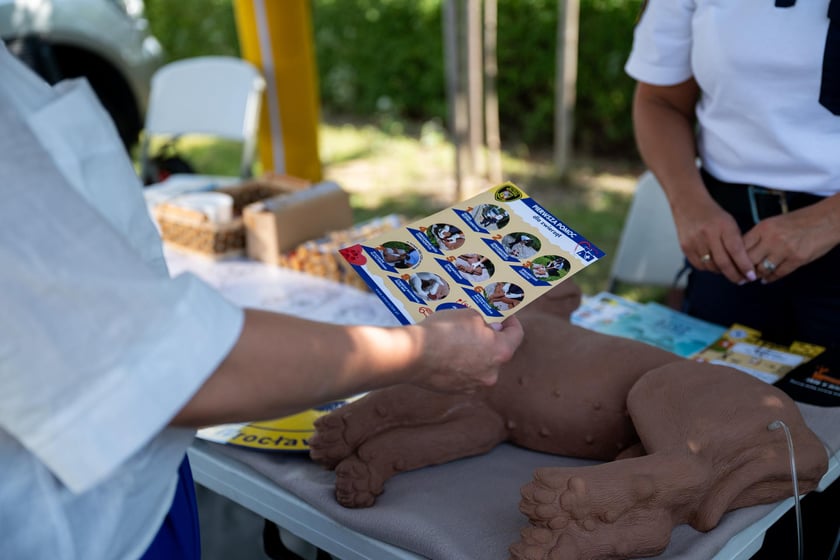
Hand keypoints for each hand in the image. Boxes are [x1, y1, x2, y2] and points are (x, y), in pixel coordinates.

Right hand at [409, 309, 523, 392]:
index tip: (504, 316)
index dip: (512, 322)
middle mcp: (491, 372)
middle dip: (489, 339)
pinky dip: (460, 365)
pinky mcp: (457, 391)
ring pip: (480, 365)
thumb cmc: (443, 331)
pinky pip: (464, 375)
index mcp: (500, 351)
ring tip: (458, 340)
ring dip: (474, 354)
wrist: (413, 354)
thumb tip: (488, 329)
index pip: (517, 335)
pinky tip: (446, 354)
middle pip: (497, 352)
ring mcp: (474, 384)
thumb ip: (484, 323)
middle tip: (477, 327)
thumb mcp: (469, 314)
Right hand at [672, 196, 756, 283]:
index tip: (751, 276)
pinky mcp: (685, 247)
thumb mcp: (729, 223)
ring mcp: (695, 241)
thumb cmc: (713, 215)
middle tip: (742, 281)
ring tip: (728, 271)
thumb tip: (742, 265)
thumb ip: (735, 242)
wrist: (688, 203)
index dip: (745, 266)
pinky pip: (699, 265)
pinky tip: (713, 265)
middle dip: (735, 275)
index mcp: (723, 226)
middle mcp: (708, 234)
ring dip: (721, 272)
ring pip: (711, 266)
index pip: (736, 251)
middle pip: (723, 263)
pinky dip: (708, 268)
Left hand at [743, 202, 839, 282]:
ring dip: (757, 275)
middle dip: (743, 269)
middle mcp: (771, 239)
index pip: (741, 246)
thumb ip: (759, 236)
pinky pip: (778, 274)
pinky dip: (770, 278)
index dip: (735, 257)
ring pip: (762, 269)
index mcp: (763, 228)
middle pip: (748, 260)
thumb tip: (744, 251)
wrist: (826, 220)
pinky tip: (767, 279)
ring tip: (754, 277)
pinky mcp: (796, 260)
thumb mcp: (774, 223)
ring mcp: (784, 250)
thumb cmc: (800, 220)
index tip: (732, 264)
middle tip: (741, 275)